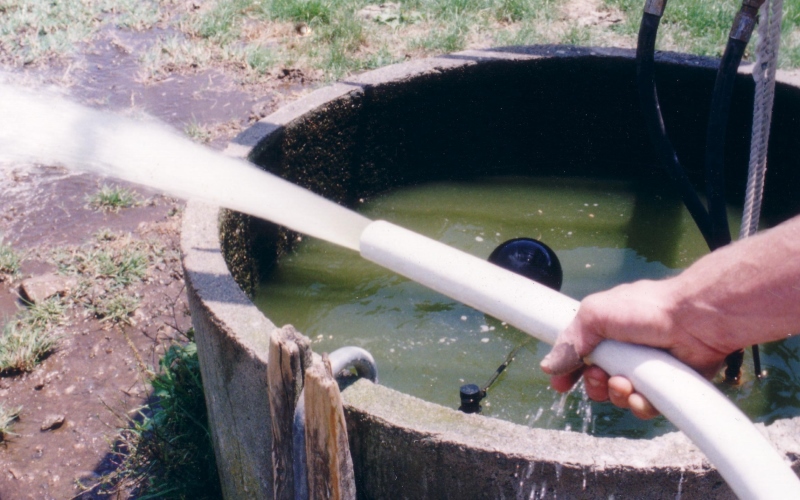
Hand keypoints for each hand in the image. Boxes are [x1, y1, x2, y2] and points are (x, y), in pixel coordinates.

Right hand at [540, 279, 731, 419]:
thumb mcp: (594, 314)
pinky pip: (644, 408)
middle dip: (594, 385)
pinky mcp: (665, 387)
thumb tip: (549, 365)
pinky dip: (640, 405)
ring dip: (617, 394)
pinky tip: (643, 394)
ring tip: (626, 382)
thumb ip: (570, 340)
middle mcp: (624, 352)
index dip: (569, 372)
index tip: (560, 385)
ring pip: (619, 397)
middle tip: (600, 377)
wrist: (694, 320)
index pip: (580, 357)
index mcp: (606, 332)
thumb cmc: (646, 308)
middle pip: (597, 383)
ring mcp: (645, 370)